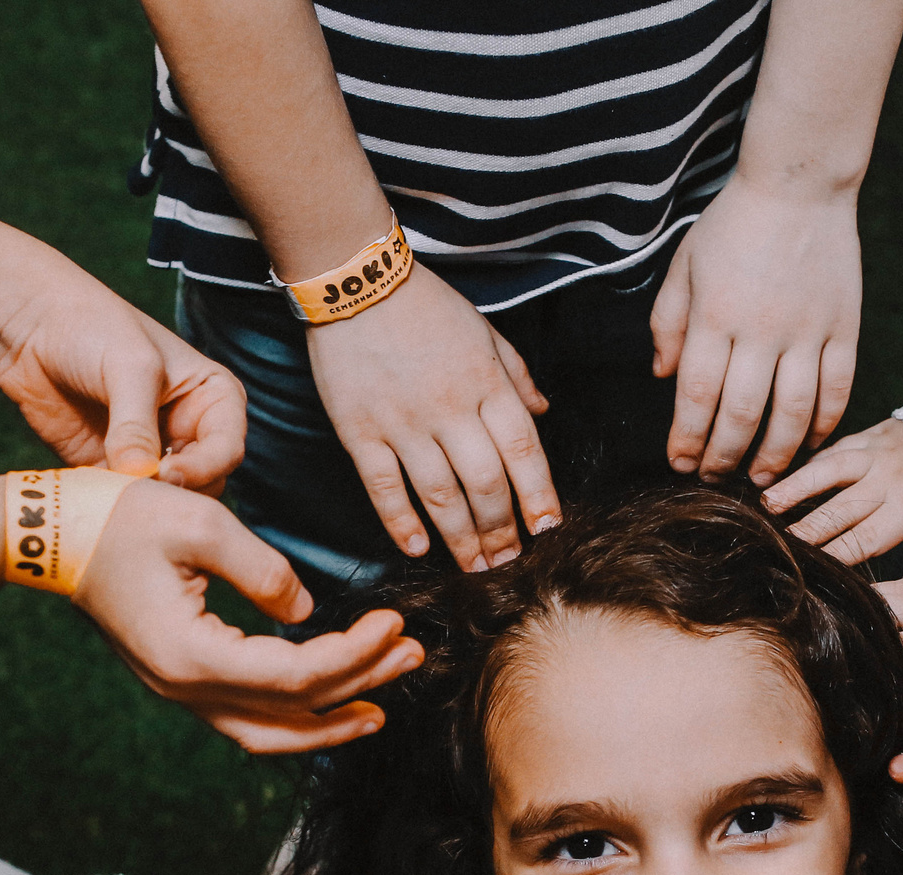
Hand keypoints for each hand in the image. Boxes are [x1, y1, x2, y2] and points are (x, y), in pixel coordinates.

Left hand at [0, 284, 246, 493]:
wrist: (31, 325)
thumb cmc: (92, 327)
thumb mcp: (128, 366)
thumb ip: (137, 423)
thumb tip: (140, 475)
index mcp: (213, 400)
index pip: (227, 449)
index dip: (204, 467)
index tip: (167, 472)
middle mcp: (191, 431)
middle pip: (205, 484)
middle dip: (175, 490)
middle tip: (137, 486)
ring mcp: (153, 454)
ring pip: (168, 499)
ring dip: (145, 501)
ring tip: (114, 491)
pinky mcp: (115, 471)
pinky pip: (127, 501)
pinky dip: (116, 503)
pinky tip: (95, 492)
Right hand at [73, 479, 422, 752]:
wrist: (49, 531)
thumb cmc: (119, 516)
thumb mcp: (202, 523)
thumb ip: (265, 571)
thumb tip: (306, 612)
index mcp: (192, 656)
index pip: (297, 676)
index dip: (354, 655)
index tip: (395, 623)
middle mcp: (185, 689)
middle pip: (291, 714)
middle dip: (359, 687)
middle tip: (412, 657)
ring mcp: (179, 691)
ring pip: (268, 733)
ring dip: (330, 718)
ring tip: (384, 701)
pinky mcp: (180, 679)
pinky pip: (247, 717)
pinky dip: (294, 715)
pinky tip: (330, 697)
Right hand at [307, 264, 557, 570]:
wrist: (355, 279)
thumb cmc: (425, 305)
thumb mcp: (484, 330)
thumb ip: (516, 374)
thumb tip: (545, 412)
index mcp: (485, 382)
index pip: (523, 449)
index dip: (538, 494)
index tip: (547, 528)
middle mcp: (449, 408)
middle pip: (486, 483)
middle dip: (501, 529)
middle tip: (508, 562)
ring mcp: (403, 422)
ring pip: (440, 494)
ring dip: (461, 538)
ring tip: (475, 567)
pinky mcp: (359, 430)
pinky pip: (384, 487)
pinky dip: (401, 521)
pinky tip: (417, 548)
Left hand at [654, 178, 859, 483]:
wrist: (800, 183)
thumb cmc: (734, 224)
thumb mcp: (685, 264)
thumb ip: (668, 322)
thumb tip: (661, 377)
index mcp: (715, 314)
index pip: (697, 395)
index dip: (687, 439)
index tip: (680, 464)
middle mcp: (760, 328)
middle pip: (741, 414)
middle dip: (724, 457)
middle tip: (716, 480)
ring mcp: (807, 330)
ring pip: (792, 412)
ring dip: (775, 455)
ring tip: (761, 479)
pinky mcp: (843, 327)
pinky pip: (836, 389)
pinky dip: (824, 425)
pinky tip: (810, 445)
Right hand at [765, 418, 902, 572]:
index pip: (865, 538)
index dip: (835, 557)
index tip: (811, 573)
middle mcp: (888, 478)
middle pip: (838, 509)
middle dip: (806, 531)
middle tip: (775, 547)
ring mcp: (877, 452)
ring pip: (828, 471)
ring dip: (795, 488)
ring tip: (766, 505)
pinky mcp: (871, 433)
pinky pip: (835, 448)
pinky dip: (809, 463)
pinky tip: (784, 475)